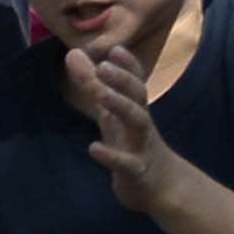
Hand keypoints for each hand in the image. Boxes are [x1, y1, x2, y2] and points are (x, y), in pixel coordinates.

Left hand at [58, 44, 180, 213]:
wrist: (161, 186)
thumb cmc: (132, 145)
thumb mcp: (110, 114)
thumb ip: (92, 86)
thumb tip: (72, 53)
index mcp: (135, 109)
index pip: (135, 81)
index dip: (127, 64)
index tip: (114, 47)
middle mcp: (141, 123)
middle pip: (138, 96)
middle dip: (123, 79)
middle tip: (104, 65)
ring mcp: (142, 146)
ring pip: (137, 122)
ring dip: (121, 106)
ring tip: (102, 94)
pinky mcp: (137, 171)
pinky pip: (126, 163)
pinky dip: (111, 156)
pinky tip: (93, 148)